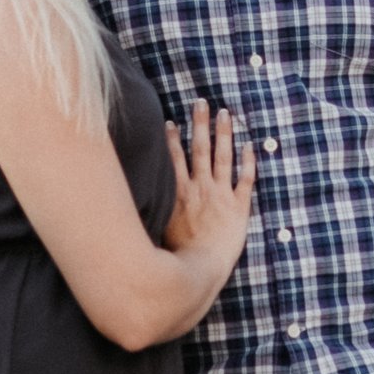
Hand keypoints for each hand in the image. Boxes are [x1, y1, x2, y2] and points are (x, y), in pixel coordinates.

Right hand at [163, 98, 255, 279]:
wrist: (200, 270)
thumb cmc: (175, 256)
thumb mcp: (154, 229)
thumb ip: (145, 210)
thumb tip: (123, 200)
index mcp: (178, 193)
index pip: (174, 158)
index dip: (172, 138)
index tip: (170, 122)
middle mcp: (200, 188)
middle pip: (200, 148)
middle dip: (200, 124)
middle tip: (201, 102)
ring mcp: (221, 196)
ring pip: (223, 157)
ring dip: (224, 133)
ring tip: (226, 114)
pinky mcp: (239, 208)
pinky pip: (246, 180)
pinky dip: (249, 162)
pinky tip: (250, 145)